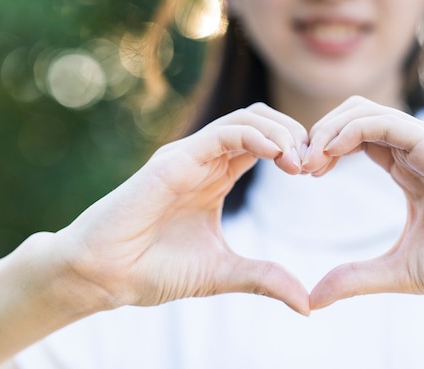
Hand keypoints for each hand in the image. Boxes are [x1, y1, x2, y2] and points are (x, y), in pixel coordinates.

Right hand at [57, 103, 310, 314]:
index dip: (295, 150)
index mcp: (217, 176)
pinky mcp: (174, 159)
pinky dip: (256, 136)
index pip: (266, 143)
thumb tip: (308, 305)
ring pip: (246, 119)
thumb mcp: (223, 273)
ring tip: (300, 163)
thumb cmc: (155, 270)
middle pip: (261, 122)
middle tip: (315, 164)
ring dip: (281, 132)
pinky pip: (223, 132)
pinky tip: (278, 155)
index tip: (318, 173)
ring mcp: (189, 156)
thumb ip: (265, 279)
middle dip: (295, 134)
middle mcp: (205, 160)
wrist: (105, 277)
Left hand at [304, 96, 423, 308]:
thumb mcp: (399, 270)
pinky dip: (350, 130)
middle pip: (353, 115)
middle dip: (319, 134)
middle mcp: (415, 147)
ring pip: (364, 110)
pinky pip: (385, 122)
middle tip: (299, 166)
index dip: (324, 149)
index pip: (355, 137)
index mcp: (407, 166)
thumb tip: (314, 299)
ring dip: (328, 129)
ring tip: (310, 161)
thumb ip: (356, 278)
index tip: (304, 174)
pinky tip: (329, 153)